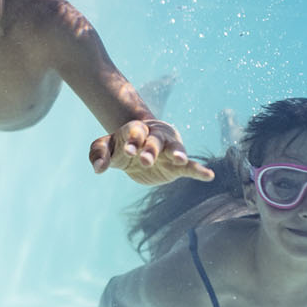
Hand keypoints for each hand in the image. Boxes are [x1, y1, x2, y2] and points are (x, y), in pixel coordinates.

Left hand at [89, 119, 215, 185]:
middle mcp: (154, 137)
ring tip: (179, 159)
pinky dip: (199, 170)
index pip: (135, 132)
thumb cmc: (120, 145)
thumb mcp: (105, 146)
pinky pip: (189, 167)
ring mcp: (167, 150)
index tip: (127, 151)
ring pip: (174, 150)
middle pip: (154, 141)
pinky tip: (209, 175)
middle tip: (145, 160)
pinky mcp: (175, 165)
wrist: (138, 145)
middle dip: (151, 149)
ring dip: (176, 154)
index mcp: (135, 131)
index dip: (132, 141)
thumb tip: (98, 169)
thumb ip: (98, 153)